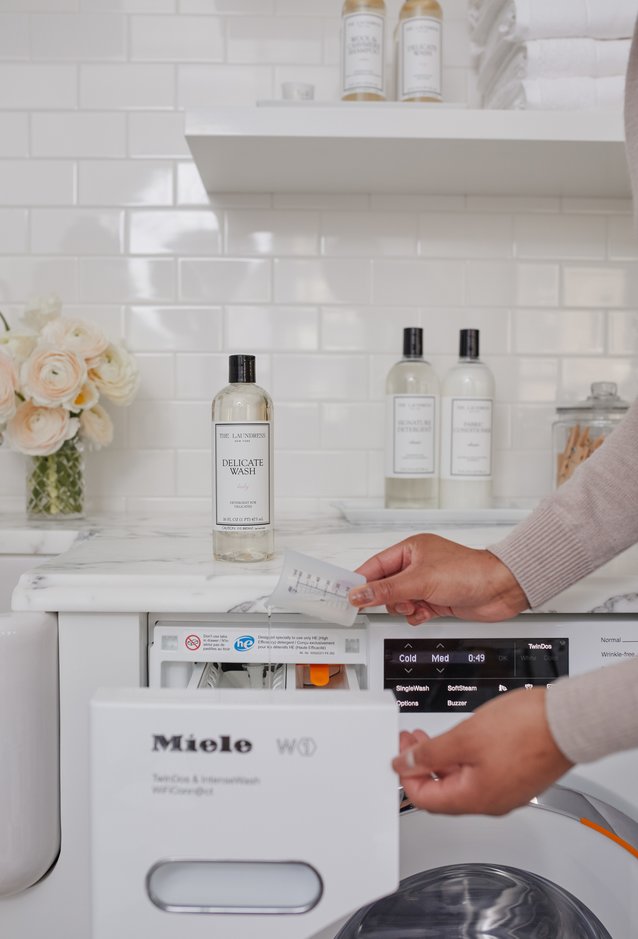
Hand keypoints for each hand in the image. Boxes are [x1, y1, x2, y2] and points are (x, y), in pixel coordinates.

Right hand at [348, 533, 527, 623]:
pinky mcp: (436, 599)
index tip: (348, 595)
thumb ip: (386, 589)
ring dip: (405, 608)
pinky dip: (416, 615)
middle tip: (399, 601)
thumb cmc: (469, 572)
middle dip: (390, 598)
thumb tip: (359, 593)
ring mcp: (426, 583)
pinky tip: (426, 612)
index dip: (361, 581)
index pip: (375, 565)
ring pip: (398, 601)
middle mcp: (417, 565)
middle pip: (385, 586)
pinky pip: (413, 611)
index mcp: (410, 549)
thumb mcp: (420, 580)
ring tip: (417, 605)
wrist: (501, 589)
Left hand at [393, 688, 572, 815]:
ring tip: (429, 737)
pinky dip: (462, 759)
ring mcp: (506, 791)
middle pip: (442, 792)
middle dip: (421, 764)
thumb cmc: (526, 729)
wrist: (567, 721)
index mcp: (475, 798)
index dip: (406, 774)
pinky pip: (480, 775)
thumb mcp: (464, 736)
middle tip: (410, 741)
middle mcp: (491, 802)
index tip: (399, 752)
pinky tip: (459, 741)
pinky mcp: (517, 777)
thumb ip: (431, 753)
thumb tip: (406, 764)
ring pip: (461, 782)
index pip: (425, 799)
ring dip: (440, 760)